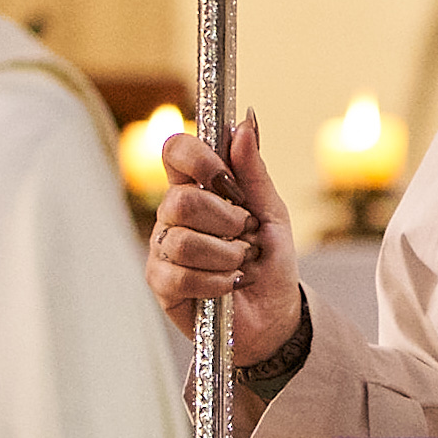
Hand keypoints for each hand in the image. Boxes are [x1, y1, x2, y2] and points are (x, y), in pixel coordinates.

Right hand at [146, 111, 305, 374]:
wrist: (275, 315)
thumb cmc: (271, 261)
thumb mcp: (272, 213)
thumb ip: (254, 172)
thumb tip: (244, 122)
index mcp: (197, 188)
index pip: (176, 151)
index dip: (198, 158)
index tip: (225, 179)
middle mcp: (173, 215)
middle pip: (180, 200)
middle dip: (226, 221)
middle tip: (245, 235)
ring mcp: (163, 248)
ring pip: (185, 241)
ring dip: (226, 256)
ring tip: (241, 264)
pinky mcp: (162, 284)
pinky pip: (182, 276)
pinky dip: (216, 282)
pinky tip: (228, 285)